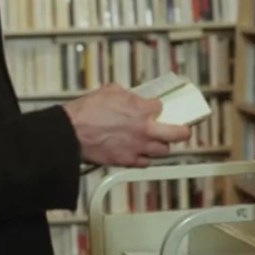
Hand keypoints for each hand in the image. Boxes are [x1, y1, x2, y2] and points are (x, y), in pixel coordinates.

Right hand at [62, 83, 189, 166]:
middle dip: (183, 131)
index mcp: (142, 110)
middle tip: (183, 129)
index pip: (162, 107)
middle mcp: (145, 130)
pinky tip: (143, 153)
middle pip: (178, 134)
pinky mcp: (128, 161)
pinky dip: (146, 158)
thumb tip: (132, 97)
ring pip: (164, 151)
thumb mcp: (110, 91)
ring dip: (163, 146)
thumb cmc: (87, 112)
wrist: (71, 132)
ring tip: (159, 142)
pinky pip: (146, 163)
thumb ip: (127, 95)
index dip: (160, 107)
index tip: (158, 108)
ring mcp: (138, 147)